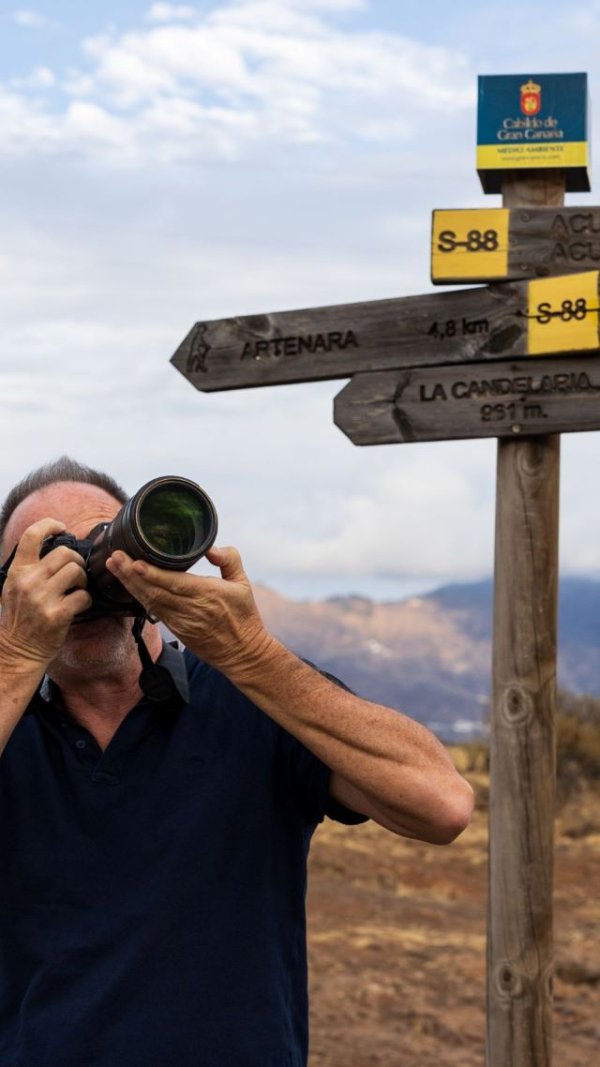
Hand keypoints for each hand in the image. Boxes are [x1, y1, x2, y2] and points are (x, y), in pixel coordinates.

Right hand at [0, 519, 91, 667]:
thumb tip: (53, 545)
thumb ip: (29, 567)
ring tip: (77, 588)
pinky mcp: (57, 614)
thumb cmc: (20, 616)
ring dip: (82, 579)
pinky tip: (79, 604)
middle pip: (65, 553)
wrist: (17, 649)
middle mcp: (29, 581)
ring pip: (76, 571)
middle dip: (76, 560)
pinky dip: (86, 599)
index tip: (61, 527)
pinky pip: (83, 595)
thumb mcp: (14, 586)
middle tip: (76, 572)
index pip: (31, 536)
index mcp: (18, 571)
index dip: (49, 525)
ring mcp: (43, 598)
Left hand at [105, 546, 273, 677]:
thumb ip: (229, 560)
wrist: (242, 653)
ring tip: (114, 566)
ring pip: (149, 601)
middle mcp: (190, 608)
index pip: (175, 583)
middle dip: (131, 574)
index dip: (153, 575)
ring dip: (130, 584)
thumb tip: (211, 548)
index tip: (135, 563)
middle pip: (154, 591)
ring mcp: (180, 621)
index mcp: (207, 595)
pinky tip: (127, 584)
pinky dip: (138, 596)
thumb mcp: (243, 584)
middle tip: (115, 558)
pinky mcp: (175, 628)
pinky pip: (153, 610)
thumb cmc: (244, 617)